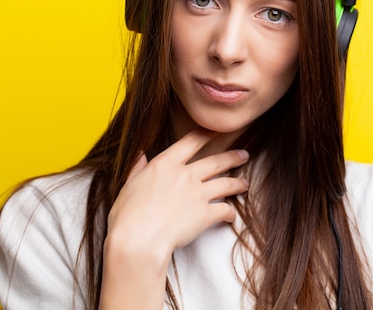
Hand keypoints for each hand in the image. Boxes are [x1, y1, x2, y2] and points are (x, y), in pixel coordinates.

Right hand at [106, 129, 249, 260]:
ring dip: (238, 183)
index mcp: (165, 164)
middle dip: (233, 157)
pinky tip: (232, 216)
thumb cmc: (127, 216)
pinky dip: (231, 213)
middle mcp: (185, 175)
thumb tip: (140, 154)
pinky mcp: (205, 214)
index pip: (190, 142)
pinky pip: (225, 210)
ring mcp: (197, 193)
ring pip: (226, 183)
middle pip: (216, 161)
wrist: (138, 240)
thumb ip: (137, 168)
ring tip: (245, 183)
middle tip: (244, 155)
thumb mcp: (127, 186)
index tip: (216, 131)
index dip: (206, 134)